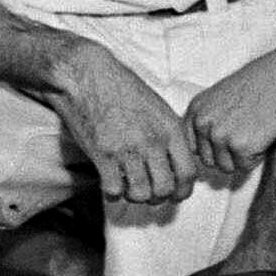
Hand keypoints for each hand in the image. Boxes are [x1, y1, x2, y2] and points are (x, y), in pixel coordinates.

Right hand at [50, 41, 198, 204]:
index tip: (177, 194)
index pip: (188, 173)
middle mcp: (152, 142)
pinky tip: (111, 185)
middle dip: (159, 198)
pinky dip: (113, 194)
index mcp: (170, 130)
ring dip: (135, 197)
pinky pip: (114, 191)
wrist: (87, 77)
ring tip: (129, 189)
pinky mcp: (102, 156)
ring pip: (140, 194)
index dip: (184, 190)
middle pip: (165, 189)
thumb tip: (179, 163)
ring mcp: (127, 150)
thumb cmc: (123, 90)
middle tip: (150, 194)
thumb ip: (171, 135)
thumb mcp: (159, 108)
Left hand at [187, 48, 275, 176]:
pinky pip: (245, 166)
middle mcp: (203, 124)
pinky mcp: (240, 147)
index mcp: (195, 110)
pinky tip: (264, 135)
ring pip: (226, 167)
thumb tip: (207, 148)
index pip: (193, 146)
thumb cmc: (260, 84)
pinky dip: (257, 156)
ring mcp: (220, 136)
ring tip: (256, 133)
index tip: (229, 138)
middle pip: (208, 160)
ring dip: (242, 157)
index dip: (213, 147)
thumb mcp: (221, 96)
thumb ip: (209, 120)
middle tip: (247, 134)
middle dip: (227, 154)